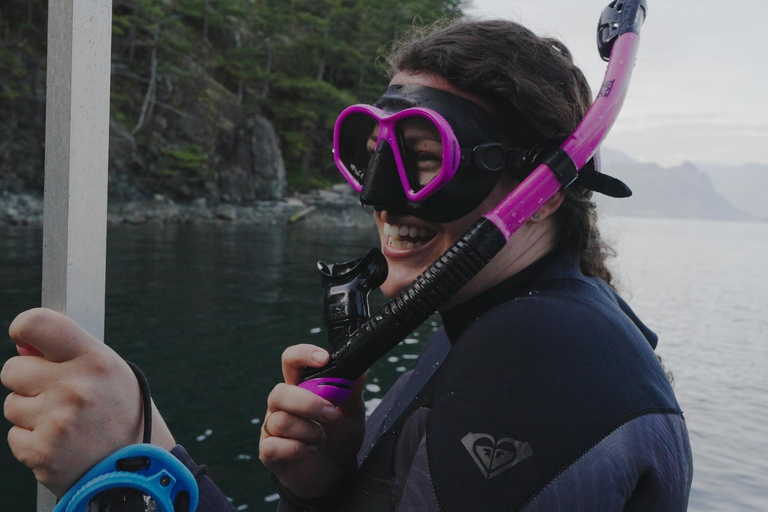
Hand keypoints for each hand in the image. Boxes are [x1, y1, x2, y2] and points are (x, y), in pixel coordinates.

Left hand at [1, 308, 175, 496]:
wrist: (134, 467)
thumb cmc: (120, 412)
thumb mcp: (108, 372)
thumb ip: (67, 352)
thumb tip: (22, 343)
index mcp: (96, 360)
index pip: (38, 324)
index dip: (22, 328)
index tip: (23, 337)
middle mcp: (75, 387)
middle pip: (13, 369)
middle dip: (27, 381)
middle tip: (57, 395)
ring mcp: (57, 420)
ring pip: (11, 404)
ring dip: (30, 413)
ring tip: (64, 422)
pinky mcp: (41, 451)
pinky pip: (14, 436)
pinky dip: (32, 441)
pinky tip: (60, 442)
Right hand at [259, 344, 365, 498]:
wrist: (336, 473)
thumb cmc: (340, 438)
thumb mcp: (353, 415)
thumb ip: (353, 393)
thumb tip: (360, 370)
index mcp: (300, 388)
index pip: (291, 361)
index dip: (303, 355)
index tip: (324, 359)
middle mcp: (282, 405)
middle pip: (280, 392)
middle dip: (308, 403)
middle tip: (331, 415)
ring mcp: (272, 428)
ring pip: (280, 420)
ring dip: (309, 431)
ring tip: (322, 439)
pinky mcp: (269, 452)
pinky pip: (273, 445)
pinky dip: (296, 448)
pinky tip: (310, 451)